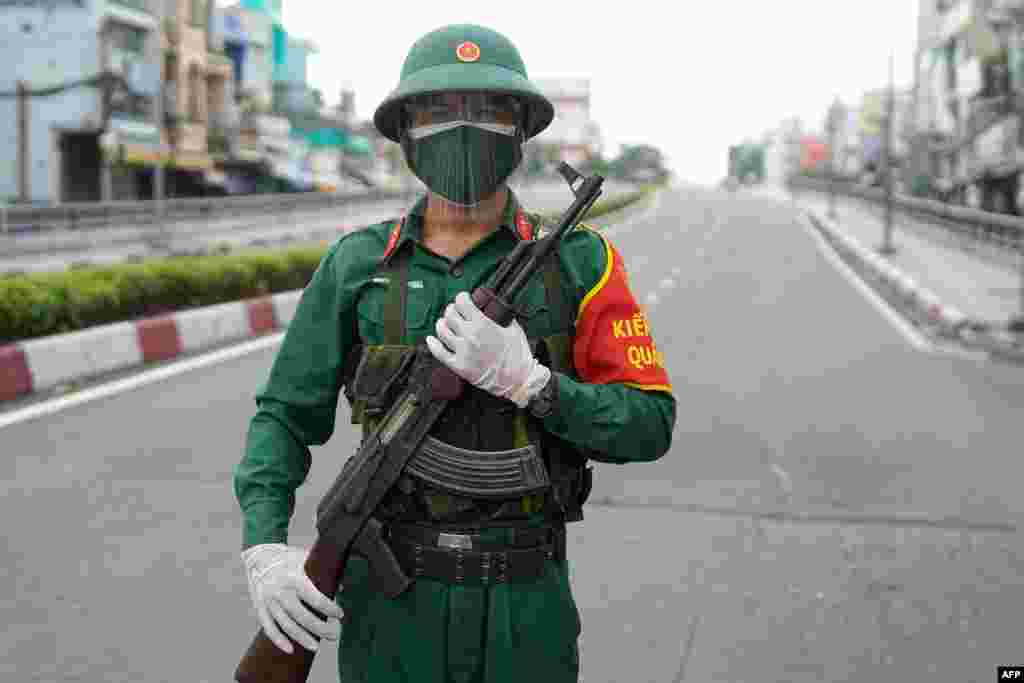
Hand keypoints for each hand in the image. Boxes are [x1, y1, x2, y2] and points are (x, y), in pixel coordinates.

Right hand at [241, 543, 344, 653]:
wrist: (258, 555)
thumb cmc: (288, 557)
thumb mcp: (307, 558)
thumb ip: (324, 572)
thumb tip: (342, 588)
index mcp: (294, 578)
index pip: (315, 598)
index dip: (329, 608)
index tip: (340, 614)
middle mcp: (280, 591)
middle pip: (302, 616)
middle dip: (320, 628)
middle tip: (334, 636)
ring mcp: (268, 601)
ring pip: (286, 625)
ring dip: (302, 638)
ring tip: (316, 647)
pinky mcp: (259, 607)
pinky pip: (268, 628)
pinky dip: (279, 640)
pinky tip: (290, 650)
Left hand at [425, 292, 550, 407]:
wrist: (517, 379)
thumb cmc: (517, 356)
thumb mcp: (513, 329)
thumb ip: (502, 317)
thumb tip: (495, 310)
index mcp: (482, 325)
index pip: (462, 303)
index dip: (461, 297)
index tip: (463, 298)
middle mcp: (469, 336)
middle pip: (450, 315)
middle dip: (451, 309)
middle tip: (455, 310)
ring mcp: (462, 352)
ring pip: (442, 331)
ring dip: (441, 323)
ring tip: (444, 323)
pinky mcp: (459, 366)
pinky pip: (439, 353)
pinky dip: (433, 344)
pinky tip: (432, 339)